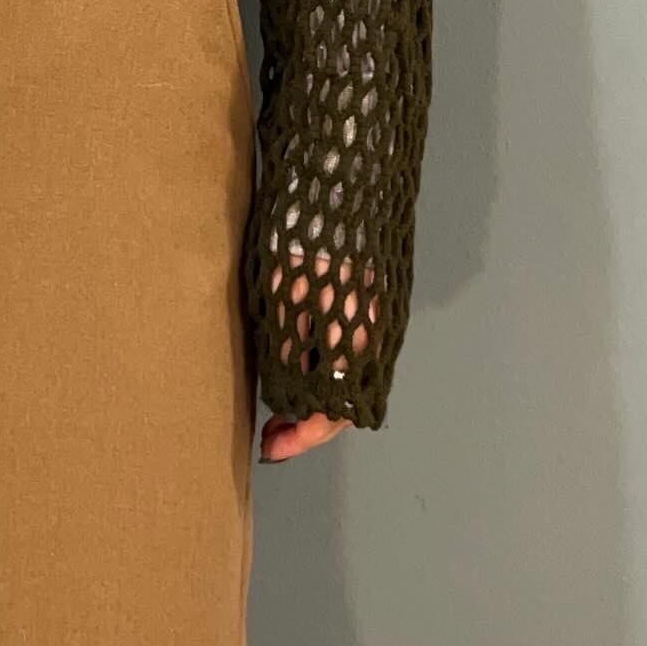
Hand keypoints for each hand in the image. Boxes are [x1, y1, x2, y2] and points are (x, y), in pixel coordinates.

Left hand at [259, 248, 377, 461]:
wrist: (336, 200)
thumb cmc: (304, 246)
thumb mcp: (285, 300)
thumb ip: (290, 351)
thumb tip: (285, 397)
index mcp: (354, 343)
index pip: (333, 409)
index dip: (302, 434)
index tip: (272, 446)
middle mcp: (372, 343)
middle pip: (345, 404)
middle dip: (307, 426)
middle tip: (271, 436)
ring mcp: (375, 328)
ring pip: (349, 385)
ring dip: (316, 404)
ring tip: (279, 415)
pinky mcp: (371, 314)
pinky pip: (351, 361)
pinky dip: (326, 378)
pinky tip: (299, 379)